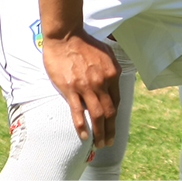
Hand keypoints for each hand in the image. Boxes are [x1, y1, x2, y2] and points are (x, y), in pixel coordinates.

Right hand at [41, 29, 120, 146]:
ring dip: (100, 132)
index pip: (116, 101)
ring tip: (100, 144)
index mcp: (112, 73)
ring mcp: (86, 87)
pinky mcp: (71, 90)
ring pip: (97, 115)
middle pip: (109, 112)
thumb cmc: (85, 43)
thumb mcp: (106, 53)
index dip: (115, 116)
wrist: (66, 36)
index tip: (113, 126)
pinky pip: (78, 113)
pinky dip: (82, 126)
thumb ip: (110, 69)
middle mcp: (102, 81)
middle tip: (109, 142)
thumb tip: (112, 83)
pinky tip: (85, 136)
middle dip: (110, 130)